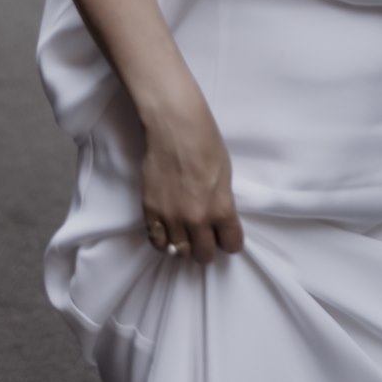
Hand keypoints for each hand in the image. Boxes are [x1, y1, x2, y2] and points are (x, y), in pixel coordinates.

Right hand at [140, 82, 243, 262]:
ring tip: (186, 231)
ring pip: (180, 252)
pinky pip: (157, 242)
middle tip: (206, 235)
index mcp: (220, 208)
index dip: (230, 240)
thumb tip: (219, 220)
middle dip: (207, 247)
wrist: (173, 127)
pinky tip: (169, 229)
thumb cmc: (205, 142)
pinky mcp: (150, 212)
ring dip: (185, 244)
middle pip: (204, 255)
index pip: (231, 244)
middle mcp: (196, 220)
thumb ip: (222, 202)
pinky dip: (164, 240)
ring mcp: (171, 218)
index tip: (227, 236)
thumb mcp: (226, 174)